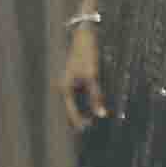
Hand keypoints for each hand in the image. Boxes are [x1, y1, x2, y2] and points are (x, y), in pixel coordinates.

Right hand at [60, 7, 109, 125]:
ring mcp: (70, 82)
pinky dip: (87, 100)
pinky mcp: (76, 78)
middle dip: (80, 117)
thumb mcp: (92, 75)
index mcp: (65, 87)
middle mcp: (65, 86)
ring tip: (93, 120)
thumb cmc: (87, 54)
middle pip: (72, 108)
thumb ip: (96, 96)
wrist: (84, 34)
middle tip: (90, 128)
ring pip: (76, 101)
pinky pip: (80, 94)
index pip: (70, 111)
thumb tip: (101, 114)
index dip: (78, 122)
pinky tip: (95, 104)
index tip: (85, 132)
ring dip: (84, 109)